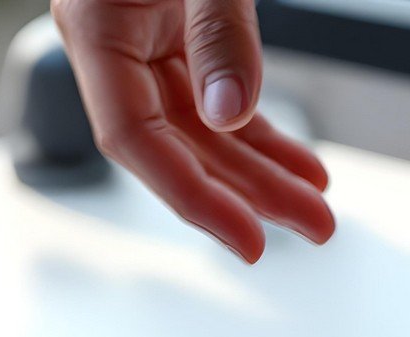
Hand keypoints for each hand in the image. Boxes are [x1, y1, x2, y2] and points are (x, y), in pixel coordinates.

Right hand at [53, 0, 333, 262]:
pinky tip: (297, 164)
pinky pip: (214, 96)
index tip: (249, 239)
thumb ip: (217, 32)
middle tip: (314, 225)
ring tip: (316, 203)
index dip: (192, 196)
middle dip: (249, 192)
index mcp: (94, 24)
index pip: (132, 138)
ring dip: (262, 171)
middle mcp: (112, 41)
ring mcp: (143, 38)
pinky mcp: (174, 30)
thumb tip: (230, 112)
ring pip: (202, 129)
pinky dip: (259, 131)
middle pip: (176, 145)